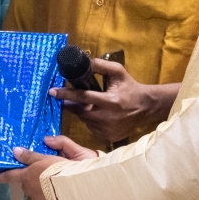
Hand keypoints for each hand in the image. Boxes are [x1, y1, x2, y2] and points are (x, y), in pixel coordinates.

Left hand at [0, 134, 93, 199]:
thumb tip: (16, 151)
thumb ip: (30, 156)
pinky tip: (60, 196)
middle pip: (26, 185)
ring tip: (56, 185)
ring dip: (43, 190)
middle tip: (45, 175)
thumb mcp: (46, 158)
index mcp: (27, 176)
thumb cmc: (62, 169)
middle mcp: (30, 190)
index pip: (10, 176)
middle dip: (32, 181)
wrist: (76, 188)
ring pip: (37, 195)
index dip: (0, 177)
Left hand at [52, 57, 177, 144]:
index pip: (83, 97)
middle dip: (72, 104)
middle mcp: (108, 118)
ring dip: (83, 112)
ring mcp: (108, 129)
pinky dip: (91, 121)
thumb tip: (83, 62)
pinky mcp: (109, 137)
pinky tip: (99, 114)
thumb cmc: (130, 87)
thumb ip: (100, 66)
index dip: (66, 94)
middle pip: (81, 111)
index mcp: (111, 101)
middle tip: (67, 99)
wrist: (146, 107)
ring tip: (91, 105)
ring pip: (86, 120)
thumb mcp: (118, 72)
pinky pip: (92, 128)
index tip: (53, 91)